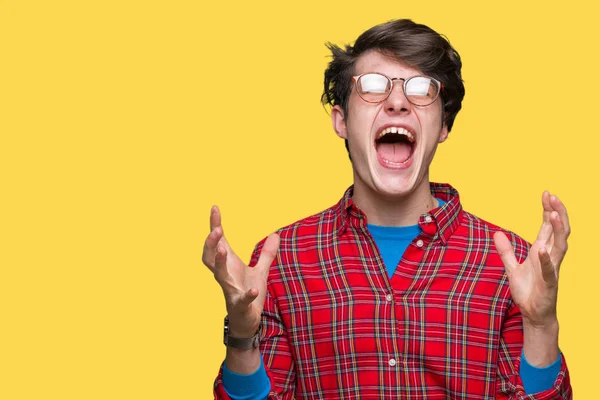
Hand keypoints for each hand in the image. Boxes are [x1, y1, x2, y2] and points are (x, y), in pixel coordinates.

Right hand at [202, 205, 279, 336]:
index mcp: (228, 265)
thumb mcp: (261, 271)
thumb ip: (267, 254)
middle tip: (216, 229)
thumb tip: (276, 234)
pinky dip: (246, 295)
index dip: (214, 225)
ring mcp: (230, 290)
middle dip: (210, 243)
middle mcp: (225, 276)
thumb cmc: (249, 294)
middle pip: (208, 257)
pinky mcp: (239, 305)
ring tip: (223, 249)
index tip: (215, 208)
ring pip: (218, 275)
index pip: (218, 243)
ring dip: (219, 262)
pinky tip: (253, 291)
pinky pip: (240, 299)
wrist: (248, 321)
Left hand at [493, 192, 569, 327]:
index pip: (548, 227)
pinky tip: (542, 249)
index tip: (547, 193)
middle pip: (558, 231)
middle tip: (553, 196)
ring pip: (560, 246)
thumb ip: (506, 251)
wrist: (533, 314)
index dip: (548, 210)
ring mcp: (551, 269)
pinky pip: (549, 270)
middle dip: (557, 213)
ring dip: (557, 230)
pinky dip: (545, 259)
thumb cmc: (527, 290)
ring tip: (553, 214)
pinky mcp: (548, 284)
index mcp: (541, 252)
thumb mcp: (511, 267)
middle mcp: (549, 257)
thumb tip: (497, 233)